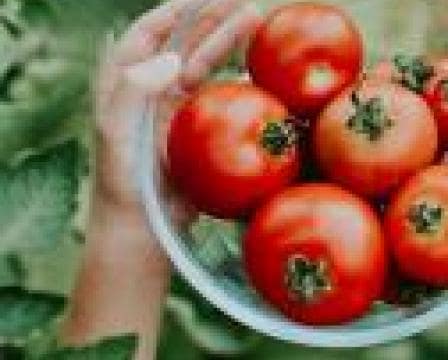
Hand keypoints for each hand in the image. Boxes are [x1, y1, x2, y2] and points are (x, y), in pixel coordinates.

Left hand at [64, 2, 259, 358]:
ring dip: (228, 42)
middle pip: (184, 44)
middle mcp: (153, 91)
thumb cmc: (124, 182)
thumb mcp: (115, 133)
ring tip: (255, 18)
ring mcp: (179, 110)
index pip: (147, 37)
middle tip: (242, 3)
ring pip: (206, 65)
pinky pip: (222, 96)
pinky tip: (256, 66)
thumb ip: (132, 89)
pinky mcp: (201, 130)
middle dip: (210, 20)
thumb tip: (170, 56)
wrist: (144, 228)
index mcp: (128, 84)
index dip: (171, 14)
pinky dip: (239, 78)